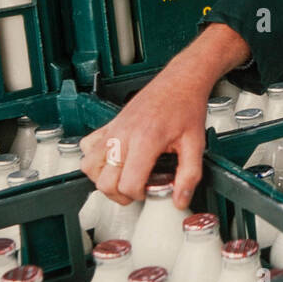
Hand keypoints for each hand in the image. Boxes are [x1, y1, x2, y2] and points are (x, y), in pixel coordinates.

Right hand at [79, 22, 251, 208]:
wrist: (180, 81)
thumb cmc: (186, 107)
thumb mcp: (196, 144)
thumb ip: (189, 175)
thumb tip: (180, 200)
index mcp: (146, 140)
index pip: (128, 184)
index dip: (139, 195)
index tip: (150, 191)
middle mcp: (123, 135)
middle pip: (104, 181)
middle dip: (120, 194)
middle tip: (138, 189)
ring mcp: (113, 128)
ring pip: (88, 166)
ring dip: (103, 179)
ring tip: (123, 178)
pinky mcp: (109, 124)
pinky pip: (86, 147)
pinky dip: (94, 159)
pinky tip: (113, 160)